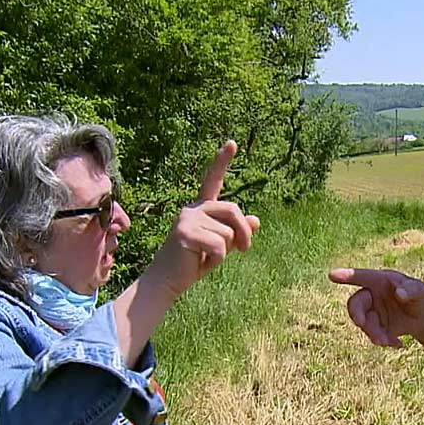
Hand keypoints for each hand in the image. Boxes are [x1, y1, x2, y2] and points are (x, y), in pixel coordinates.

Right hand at [151, 141, 260, 296]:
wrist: (167, 281)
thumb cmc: (193, 264)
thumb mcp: (220, 247)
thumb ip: (235, 232)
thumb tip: (256, 220)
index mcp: (201, 209)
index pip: (212, 181)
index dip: (222, 161)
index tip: (232, 143)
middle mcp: (192, 209)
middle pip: (233, 210)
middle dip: (244, 232)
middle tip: (245, 250)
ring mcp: (187, 218)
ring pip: (228, 232)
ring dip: (226, 251)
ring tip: (206, 258)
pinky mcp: (185, 232)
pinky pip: (219, 245)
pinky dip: (217, 259)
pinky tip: (201, 263)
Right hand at [327, 268, 423, 346]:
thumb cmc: (420, 296)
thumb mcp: (420, 291)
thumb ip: (411, 289)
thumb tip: (400, 293)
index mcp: (379, 281)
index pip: (361, 277)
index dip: (346, 275)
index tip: (331, 275)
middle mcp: (371, 295)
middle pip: (356, 303)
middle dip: (356, 313)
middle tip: (360, 323)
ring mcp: (372, 312)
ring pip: (364, 323)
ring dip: (373, 333)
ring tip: (387, 342)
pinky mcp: (376, 327)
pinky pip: (374, 335)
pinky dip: (384, 341)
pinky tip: (398, 344)